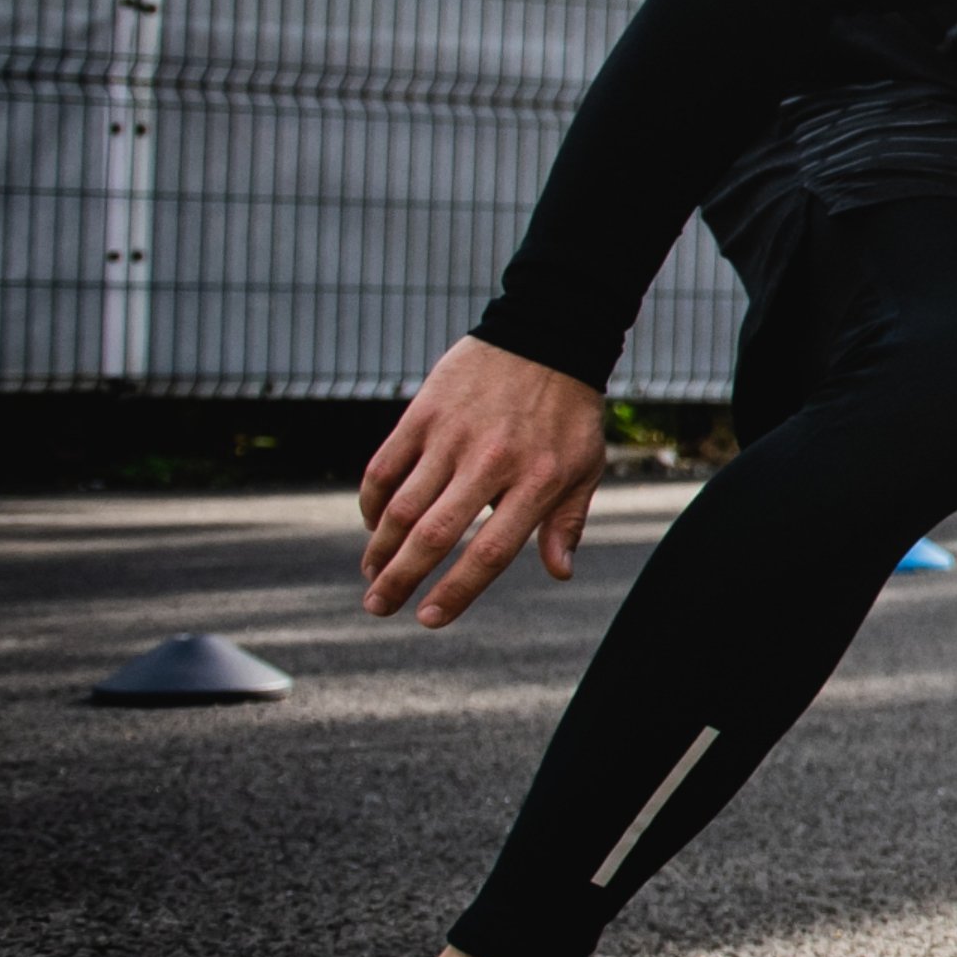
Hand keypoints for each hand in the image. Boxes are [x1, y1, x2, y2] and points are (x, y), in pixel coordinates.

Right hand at [357, 337, 608, 627]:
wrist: (546, 337)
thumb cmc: (569, 412)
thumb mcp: (584, 466)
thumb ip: (567, 521)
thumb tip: (560, 573)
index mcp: (536, 481)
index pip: (490, 553)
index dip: (457, 591)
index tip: (429, 619)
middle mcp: (491, 462)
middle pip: (434, 536)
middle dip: (400, 580)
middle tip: (377, 609)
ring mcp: (453, 436)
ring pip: (403, 506)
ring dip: (380, 548)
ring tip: (372, 577)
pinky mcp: (424, 413)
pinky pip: (385, 466)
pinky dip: (372, 501)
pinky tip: (373, 525)